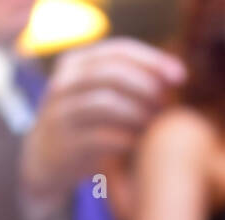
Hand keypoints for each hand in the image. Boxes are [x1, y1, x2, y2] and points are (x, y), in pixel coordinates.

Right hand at [21, 39, 184, 218]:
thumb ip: (129, 81)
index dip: (153, 60)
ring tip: (151, 123)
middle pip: (112, 72)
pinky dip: (126, 138)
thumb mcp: (99, 94)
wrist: (44, 163)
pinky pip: (101, 136)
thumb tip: (175, 76)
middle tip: (164, 104)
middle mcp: (64, 83)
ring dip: (138, 112)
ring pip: (106, 102)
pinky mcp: (64, 143)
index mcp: (75, 63)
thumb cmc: (84, 125)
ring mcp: (60, 113)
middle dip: (146, 86)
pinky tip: (137, 142)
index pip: (119, 50)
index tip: (180, 76)